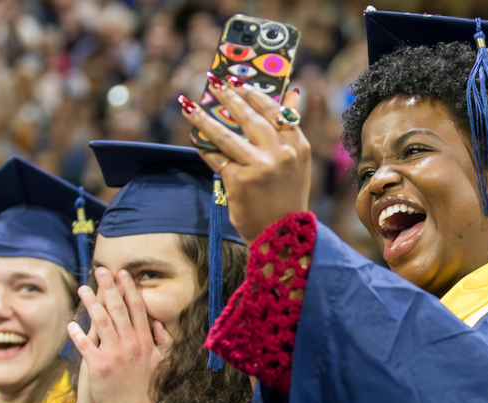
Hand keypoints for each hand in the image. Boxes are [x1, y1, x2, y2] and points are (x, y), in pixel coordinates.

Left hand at [66, 268, 173, 402]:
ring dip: (91, 303)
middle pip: (118, 309)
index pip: (137, 308)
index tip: (122, 274)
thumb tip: (156, 321)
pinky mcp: (99, 367)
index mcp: (145, 342)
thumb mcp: (162, 364)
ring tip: (83, 288)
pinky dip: (78, 333)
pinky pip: (86, 345)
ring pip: (102, 322)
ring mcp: (115, 355)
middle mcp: (131, 344)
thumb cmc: (147, 391)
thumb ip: (163, 341)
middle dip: (109, 287)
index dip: (129, 289)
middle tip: (101, 270)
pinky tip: (71, 323)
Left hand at [180, 78, 309, 243]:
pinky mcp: (240, 180)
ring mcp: (260, 166)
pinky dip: (204, 148)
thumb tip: (291, 93)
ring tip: (188, 104)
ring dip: (204, 118)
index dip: (255, 94)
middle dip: (228, 96)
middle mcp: (281, 153)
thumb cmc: (285, 196)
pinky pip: (216, 159)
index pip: (275, 111)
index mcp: (298, 145)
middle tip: (213, 82)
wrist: (282, 235)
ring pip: (226, 136)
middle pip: (249, 117)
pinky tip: (194, 138)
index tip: (238, 81)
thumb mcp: (297, 162)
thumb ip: (289, 130)